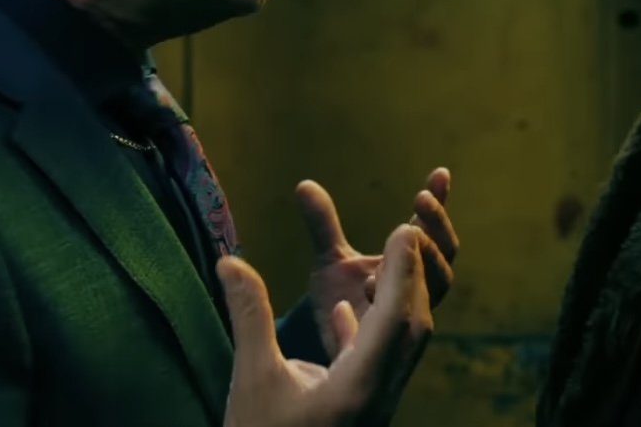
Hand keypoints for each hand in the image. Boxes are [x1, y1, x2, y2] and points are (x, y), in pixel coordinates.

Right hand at [222, 224, 434, 426]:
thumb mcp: (252, 381)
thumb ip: (249, 318)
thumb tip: (230, 261)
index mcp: (359, 387)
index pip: (395, 319)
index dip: (402, 272)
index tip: (402, 232)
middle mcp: (376, 396)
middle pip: (410, 331)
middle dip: (411, 280)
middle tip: (404, 236)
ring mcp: (370, 408)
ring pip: (396, 348)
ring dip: (394, 304)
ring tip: (380, 267)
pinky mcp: (355, 415)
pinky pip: (372, 366)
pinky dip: (364, 333)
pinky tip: (341, 314)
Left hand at [297, 169, 458, 357]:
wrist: (327, 353)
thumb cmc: (338, 299)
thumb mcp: (330, 260)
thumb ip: (323, 225)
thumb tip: (303, 184)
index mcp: (407, 264)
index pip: (432, 231)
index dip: (440, 204)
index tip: (438, 173)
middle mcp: (416, 289)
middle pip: (444, 261)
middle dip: (434, 232)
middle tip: (416, 209)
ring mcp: (408, 316)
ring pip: (432, 291)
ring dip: (416, 267)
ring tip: (384, 258)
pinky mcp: (392, 344)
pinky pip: (399, 327)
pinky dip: (383, 307)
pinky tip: (351, 299)